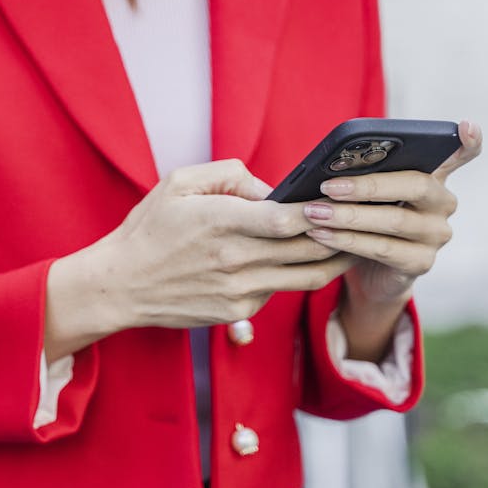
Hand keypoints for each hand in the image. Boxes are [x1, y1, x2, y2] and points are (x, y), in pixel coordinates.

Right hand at [44, 159, 356, 361]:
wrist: (120, 286)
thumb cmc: (148, 230)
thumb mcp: (179, 183)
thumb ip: (229, 175)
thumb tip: (271, 189)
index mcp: (221, 222)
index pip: (286, 219)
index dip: (321, 210)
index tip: (343, 199)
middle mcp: (234, 260)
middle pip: (309, 250)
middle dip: (342, 234)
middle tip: (366, 220)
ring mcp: (239, 291)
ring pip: (306, 277)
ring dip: (334, 260)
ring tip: (354, 243)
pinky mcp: (237, 312)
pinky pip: (279, 291)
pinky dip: (295, 275)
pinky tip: (304, 260)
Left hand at [299, 121, 482, 361]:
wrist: (368, 272)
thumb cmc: (365, 219)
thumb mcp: (366, 195)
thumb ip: (365, 173)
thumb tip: (332, 162)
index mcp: (434, 176)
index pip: (461, 154)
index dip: (468, 141)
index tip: (467, 125)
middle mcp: (444, 203)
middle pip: (415, 185)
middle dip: (367, 185)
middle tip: (327, 186)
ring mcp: (437, 235)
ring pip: (394, 220)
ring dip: (348, 216)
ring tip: (313, 212)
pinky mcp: (421, 263)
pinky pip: (382, 248)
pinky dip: (347, 240)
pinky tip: (321, 234)